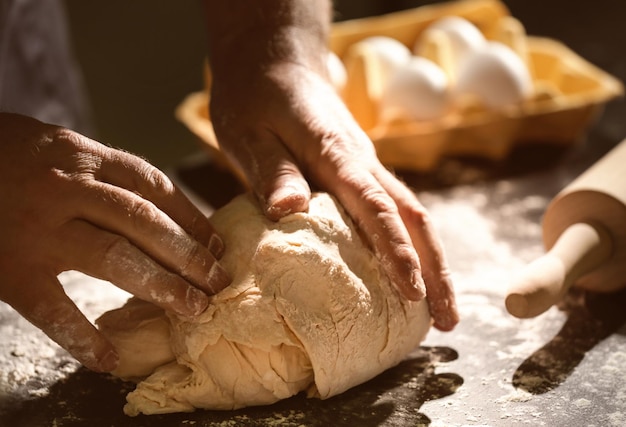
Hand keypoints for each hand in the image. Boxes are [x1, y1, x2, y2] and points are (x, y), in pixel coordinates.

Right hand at [0, 113, 229, 371]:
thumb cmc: (9, 155)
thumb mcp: (62, 147)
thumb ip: (105, 172)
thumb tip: (161, 208)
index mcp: (84, 157)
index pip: (155, 187)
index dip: (191, 218)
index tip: (217, 244)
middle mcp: (68, 189)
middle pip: (145, 223)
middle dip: (188, 255)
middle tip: (218, 282)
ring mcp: (39, 229)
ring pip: (114, 258)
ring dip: (161, 286)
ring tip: (193, 308)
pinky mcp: (11, 267)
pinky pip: (52, 308)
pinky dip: (81, 336)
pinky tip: (108, 356)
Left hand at [204, 0, 457, 329]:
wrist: (275, 59)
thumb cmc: (258, 95)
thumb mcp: (250, 131)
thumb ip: (272, 171)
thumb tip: (289, 213)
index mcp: (336, 154)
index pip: (376, 207)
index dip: (397, 251)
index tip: (414, 293)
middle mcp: (363, 161)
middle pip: (413, 215)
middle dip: (435, 267)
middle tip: (447, 318)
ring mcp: (366, 164)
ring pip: (411, 214)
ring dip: (431, 259)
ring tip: (440, 307)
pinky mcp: (359, 169)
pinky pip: (393, 209)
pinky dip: (409, 242)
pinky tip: (409, 270)